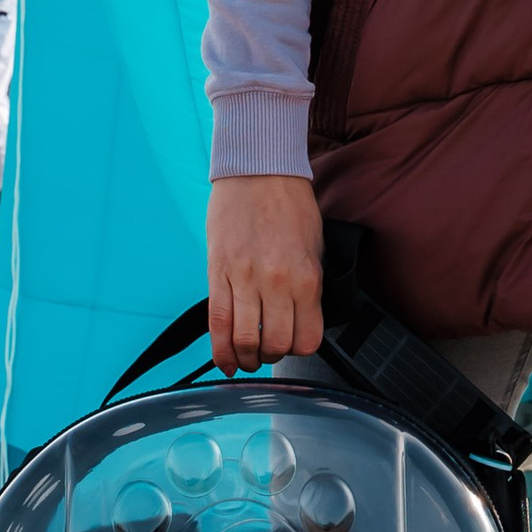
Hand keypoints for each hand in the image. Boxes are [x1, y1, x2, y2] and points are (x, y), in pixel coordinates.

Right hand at [206, 174, 325, 372]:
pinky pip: (216, 322)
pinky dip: (220, 350)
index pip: (306, 339)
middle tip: (268, 351)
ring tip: (247, 358)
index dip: (299, 349)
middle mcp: (276, 282)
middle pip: (274, 344)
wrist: (258, 170)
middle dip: (271, 355)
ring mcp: (244, 278)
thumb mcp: (314, 248)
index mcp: (307, 277)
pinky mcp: (217, 272)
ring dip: (246, 358)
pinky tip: (225, 361)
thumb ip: (309, 287)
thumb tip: (300, 322)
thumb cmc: (290, 206)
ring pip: (243, 339)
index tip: (293, 344)